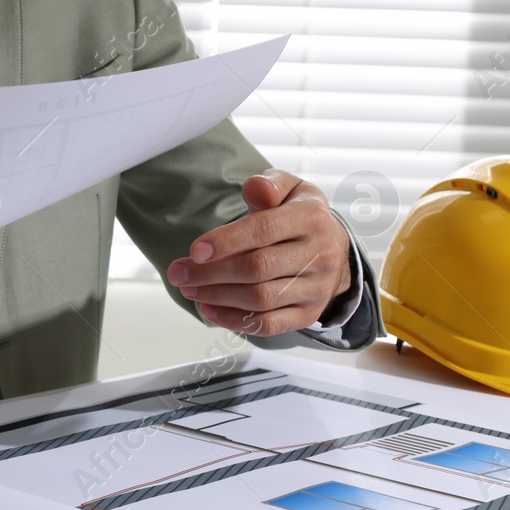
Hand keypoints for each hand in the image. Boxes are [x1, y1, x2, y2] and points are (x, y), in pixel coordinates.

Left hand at [166, 169, 353, 335]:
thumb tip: (254, 187)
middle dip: (210, 273)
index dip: (226, 242)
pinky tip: (208, 309)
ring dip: (217, 296)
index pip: (264, 230)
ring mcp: (317, 287)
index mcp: (311, 218)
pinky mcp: (309, 313)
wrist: (332, 248)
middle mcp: (320, 254)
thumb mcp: (289, 189)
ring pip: (261, 298)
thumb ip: (269, 184)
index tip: (194, 251)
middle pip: (258, 268)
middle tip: (178, 273)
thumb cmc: (296, 215)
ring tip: (188, 289)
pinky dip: (233, 320)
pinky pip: (268, 324)